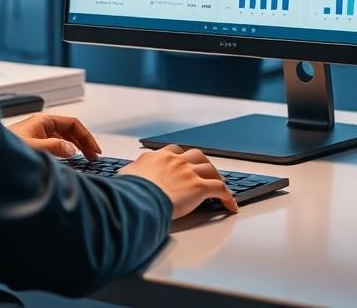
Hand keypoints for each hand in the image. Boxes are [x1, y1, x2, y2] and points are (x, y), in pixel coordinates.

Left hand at [8, 114, 101, 160]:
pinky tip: (66, 161)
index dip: (86, 136)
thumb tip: (71, 149)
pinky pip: (54, 145)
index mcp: (43, 121)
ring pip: (62, 138)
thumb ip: (55, 148)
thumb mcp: (33, 148)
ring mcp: (36, 135)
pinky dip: (64, 152)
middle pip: (69, 130)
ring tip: (84, 159)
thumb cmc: (3, 150)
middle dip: (83, 142)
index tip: (94, 150)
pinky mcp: (31, 144)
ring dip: (74, 147)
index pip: (73, 123)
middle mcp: (40, 126)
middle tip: (93, 156)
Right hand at [119, 145, 237, 217]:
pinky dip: (228, 197)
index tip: (182, 163)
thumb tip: (127, 175)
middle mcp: (175, 160)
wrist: (138, 197)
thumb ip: (130, 173)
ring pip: (209, 169)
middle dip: (202, 163)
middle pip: (196, 155)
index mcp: (158, 157)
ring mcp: (188, 172)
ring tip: (220, 185)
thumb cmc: (129, 190)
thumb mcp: (125, 176)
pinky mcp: (199, 186)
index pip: (173, 151)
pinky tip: (231, 206)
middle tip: (205, 172)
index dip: (180, 158)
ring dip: (216, 176)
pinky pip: (220, 189)